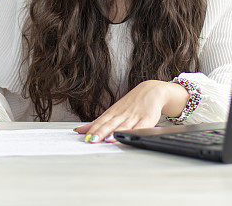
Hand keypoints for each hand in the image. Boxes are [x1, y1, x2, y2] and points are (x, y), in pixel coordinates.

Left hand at [74, 80, 188, 142]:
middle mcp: (122, 114)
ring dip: (115, 132)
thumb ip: (98, 122)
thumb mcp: (113, 111)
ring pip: (123, 126)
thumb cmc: (131, 104)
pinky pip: (139, 127)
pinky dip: (133, 132)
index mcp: (113, 113)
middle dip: (101, 132)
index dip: (93, 129)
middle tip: (92, 140)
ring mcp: (134, 117)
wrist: (151, 91)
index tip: (85, 136)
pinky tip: (128, 135)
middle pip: (110, 124)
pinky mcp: (146, 120)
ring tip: (106, 139)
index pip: (101, 121)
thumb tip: (79, 130)